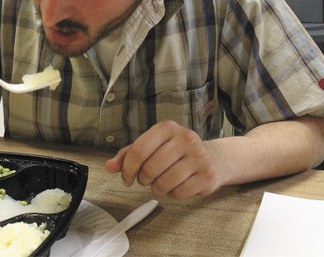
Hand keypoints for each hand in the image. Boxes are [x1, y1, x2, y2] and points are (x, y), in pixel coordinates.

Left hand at [105, 120, 223, 198]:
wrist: (214, 158)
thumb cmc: (176, 152)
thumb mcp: (153, 146)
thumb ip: (128, 154)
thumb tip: (108, 166)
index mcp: (167, 128)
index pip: (138, 150)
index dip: (127, 169)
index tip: (126, 178)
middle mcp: (185, 138)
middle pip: (150, 168)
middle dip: (143, 180)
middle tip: (146, 180)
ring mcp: (199, 156)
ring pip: (164, 183)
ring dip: (157, 189)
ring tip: (160, 183)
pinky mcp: (208, 175)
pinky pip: (179, 193)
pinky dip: (173, 194)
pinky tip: (176, 187)